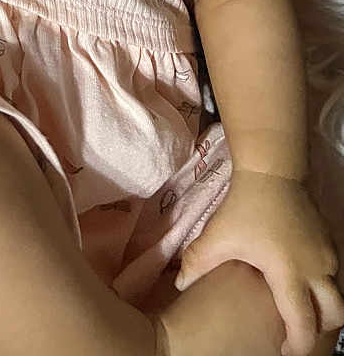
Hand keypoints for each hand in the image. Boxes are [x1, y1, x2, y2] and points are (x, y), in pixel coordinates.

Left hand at [174, 169, 343, 355]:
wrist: (271, 170)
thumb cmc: (244, 206)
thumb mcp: (217, 235)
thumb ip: (197, 262)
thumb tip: (180, 284)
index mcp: (289, 274)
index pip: (303, 323)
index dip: (296, 345)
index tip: (283, 351)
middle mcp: (316, 268)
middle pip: (335, 315)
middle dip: (319, 329)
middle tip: (296, 332)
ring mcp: (327, 253)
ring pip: (337, 293)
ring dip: (322, 306)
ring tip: (297, 307)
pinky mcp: (329, 240)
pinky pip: (334, 274)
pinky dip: (323, 286)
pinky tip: (301, 281)